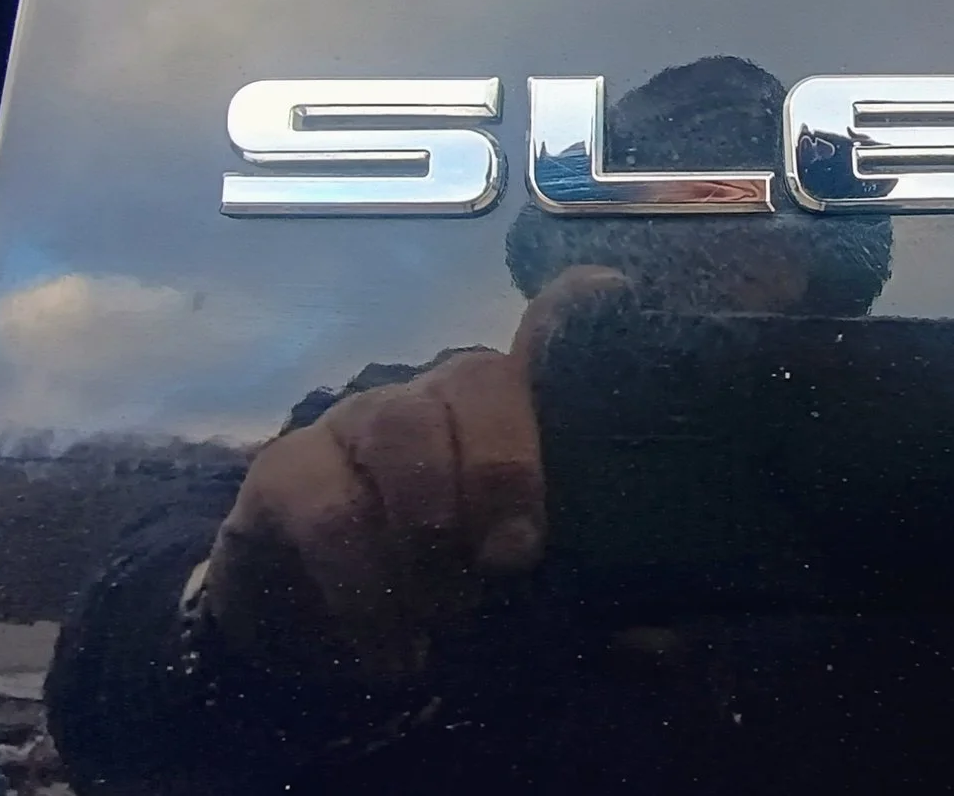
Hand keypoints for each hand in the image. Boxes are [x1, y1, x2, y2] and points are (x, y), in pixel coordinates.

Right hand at [202, 266, 624, 676]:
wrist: (307, 623)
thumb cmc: (441, 589)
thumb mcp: (522, 604)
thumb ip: (591, 612)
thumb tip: (666, 648)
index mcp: (510, 412)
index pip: (550, 328)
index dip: (580, 311)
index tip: (615, 304)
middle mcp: (438, 397)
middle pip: (478, 377)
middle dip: (503, 466)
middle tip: (513, 559)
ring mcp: (358, 422)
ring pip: (401, 425)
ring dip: (428, 526)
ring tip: (447, 613)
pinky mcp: (287, 471)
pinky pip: (328, 509)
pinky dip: (363, 589)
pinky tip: (391, 649)